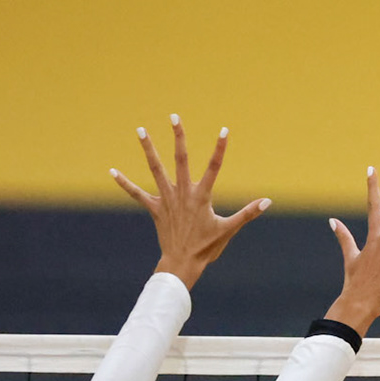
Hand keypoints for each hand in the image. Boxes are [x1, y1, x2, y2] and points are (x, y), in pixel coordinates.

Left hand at [111, 115, 269, 288]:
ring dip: (148, 149)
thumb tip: (267, 202)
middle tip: (174, 117)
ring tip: (140, 130)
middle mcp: (182, 193)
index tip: (224, 131)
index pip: (214, 167)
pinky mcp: (155, 209)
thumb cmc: (207, 248)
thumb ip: (248, 213)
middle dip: (178, 137)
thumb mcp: (229, 230)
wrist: (183, 263)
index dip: (220, 148)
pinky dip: (124, 183)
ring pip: (155, 169)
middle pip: (180, 159)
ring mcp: (166, 200)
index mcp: (201, 197)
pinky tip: (112, 171)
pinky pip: (137, 194)